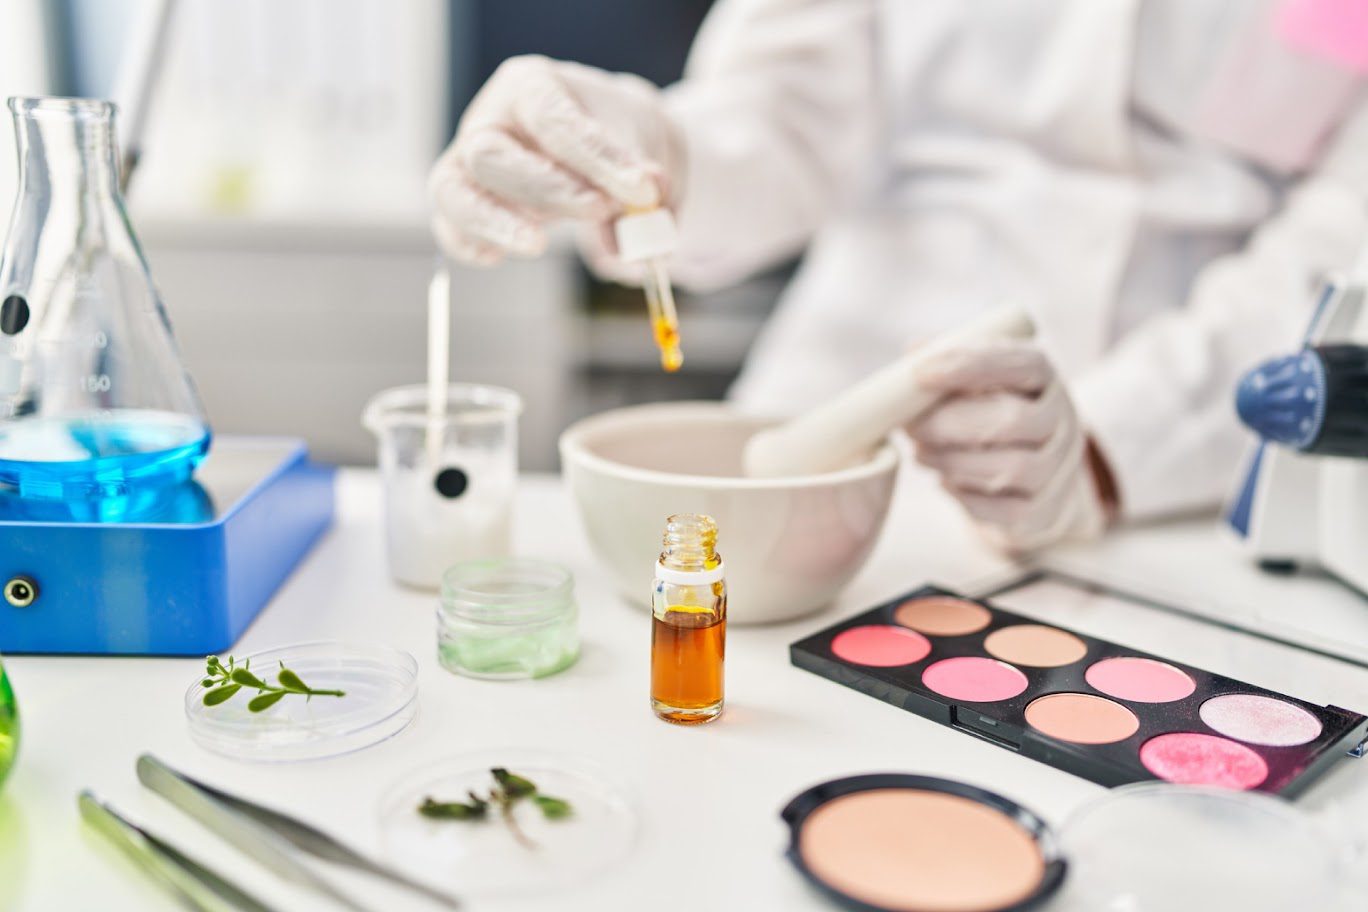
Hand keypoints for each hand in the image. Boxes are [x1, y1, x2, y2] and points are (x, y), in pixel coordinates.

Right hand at [429, 55, 682, 265]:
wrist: (611, 152)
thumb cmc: (619, 137)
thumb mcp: (644, 144)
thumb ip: (644, 180)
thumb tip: (644, 219)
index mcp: (533, 86)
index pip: (551, 118)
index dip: (594, 157)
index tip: (641, 189)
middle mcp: (491, 119)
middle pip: (490, 153)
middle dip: (545, 188)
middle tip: (600, 210)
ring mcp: (468, 161)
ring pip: (453, 190)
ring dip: (494, 222)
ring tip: (537, 245)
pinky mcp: (466, 203)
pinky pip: (450, 226)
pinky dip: (467, 244)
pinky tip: (495, 258)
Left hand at [906, 340, 1112, 551]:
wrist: (1035, 477)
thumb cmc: (994, 414)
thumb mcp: (978, 380)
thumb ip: (949, 359)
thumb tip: (914, 350)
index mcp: (1045, 380)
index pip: (1022, 364)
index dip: (971, 365)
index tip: (921, 372)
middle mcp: (1062, 422)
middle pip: (1014, 421)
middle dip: (951, 424)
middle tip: (912, 426)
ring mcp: (1059, 469)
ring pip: (1009, 468)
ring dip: (953, 461)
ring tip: (921, 453)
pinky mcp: (1045, 510)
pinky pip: (1004, 510)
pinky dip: (966, 496)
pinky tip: (944, 481)